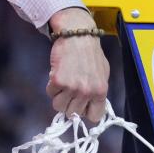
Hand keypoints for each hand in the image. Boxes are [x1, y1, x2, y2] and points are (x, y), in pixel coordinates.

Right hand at [45, 7, 109, 122]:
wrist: (78, 35)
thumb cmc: (91, 53)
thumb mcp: (103, 73)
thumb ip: (97, 91)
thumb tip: (90, 106)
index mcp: (101, 91)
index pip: (94, 117)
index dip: (86, 111)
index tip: (82, 104)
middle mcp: (87, 92)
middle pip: (73, 114)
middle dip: (70, 104)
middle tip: (70, 91)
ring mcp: (72, 87)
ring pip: (59, 107)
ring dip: (59, 97)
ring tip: (63, 84)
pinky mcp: (58, 81)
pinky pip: (50, 94)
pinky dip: (52, 86)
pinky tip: (58, 74)